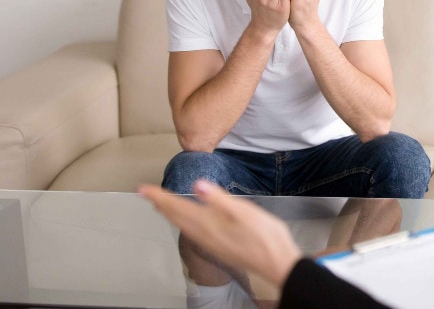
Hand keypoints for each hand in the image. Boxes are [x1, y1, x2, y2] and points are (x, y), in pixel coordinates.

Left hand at [139, 180, 300, 287]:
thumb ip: (219, 198)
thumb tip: (198, 185)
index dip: (159, 196)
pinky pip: (190, 231)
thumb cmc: (265, 237)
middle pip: (175, 217)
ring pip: (181, 225)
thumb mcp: (244, 211)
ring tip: (160, 205)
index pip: (177, 207)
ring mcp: (210, 242)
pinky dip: (181, 222)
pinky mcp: (217, 247)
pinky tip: (185, 221)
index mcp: (209, 223)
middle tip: (145, 194)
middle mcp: (204, 234)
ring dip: (168, 213)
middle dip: (160, 204)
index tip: (143, 189)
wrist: (276, 262)